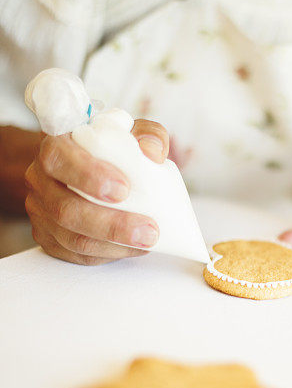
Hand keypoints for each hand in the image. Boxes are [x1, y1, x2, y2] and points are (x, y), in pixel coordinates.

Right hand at [25, 119, 168, 264]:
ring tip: (148, 242)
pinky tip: (133, 248)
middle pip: (65, 209)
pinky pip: (76, 254)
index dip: (88, 175)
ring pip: (72, 238)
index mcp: (55, 147)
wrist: (88, 171)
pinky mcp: (49, 238)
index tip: (124, 189)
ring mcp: (42, 212)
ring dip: (114, 244)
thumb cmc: (110, 151)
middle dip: (111, 224)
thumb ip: (148, 135)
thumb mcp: (132, 134)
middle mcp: (40, 180)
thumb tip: (154, 152)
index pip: (59, 158)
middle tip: (148, 229)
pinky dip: (109, 254)